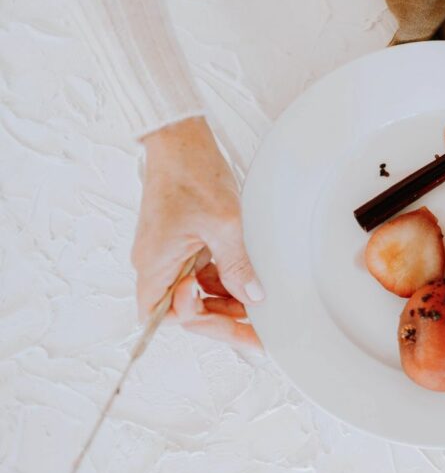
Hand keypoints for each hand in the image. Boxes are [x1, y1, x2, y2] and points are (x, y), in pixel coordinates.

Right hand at [133, 117, 261, 348]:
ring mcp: (170, 254)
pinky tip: (249, 280)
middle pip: (187, 309)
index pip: (173, 316)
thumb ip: (237, 265)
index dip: (207, 323)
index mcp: (156, 264)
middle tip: (259, 331)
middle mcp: (157, 264)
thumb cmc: (192, 175)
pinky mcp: (182, 244)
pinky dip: (225, 280)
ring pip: (198, 293)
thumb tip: (253, 296)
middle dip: (223, 318)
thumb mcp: (224, 225)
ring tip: (260, 304)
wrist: (180, 141)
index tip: (239, 323)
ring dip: (227, 300)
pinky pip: (202, 274)